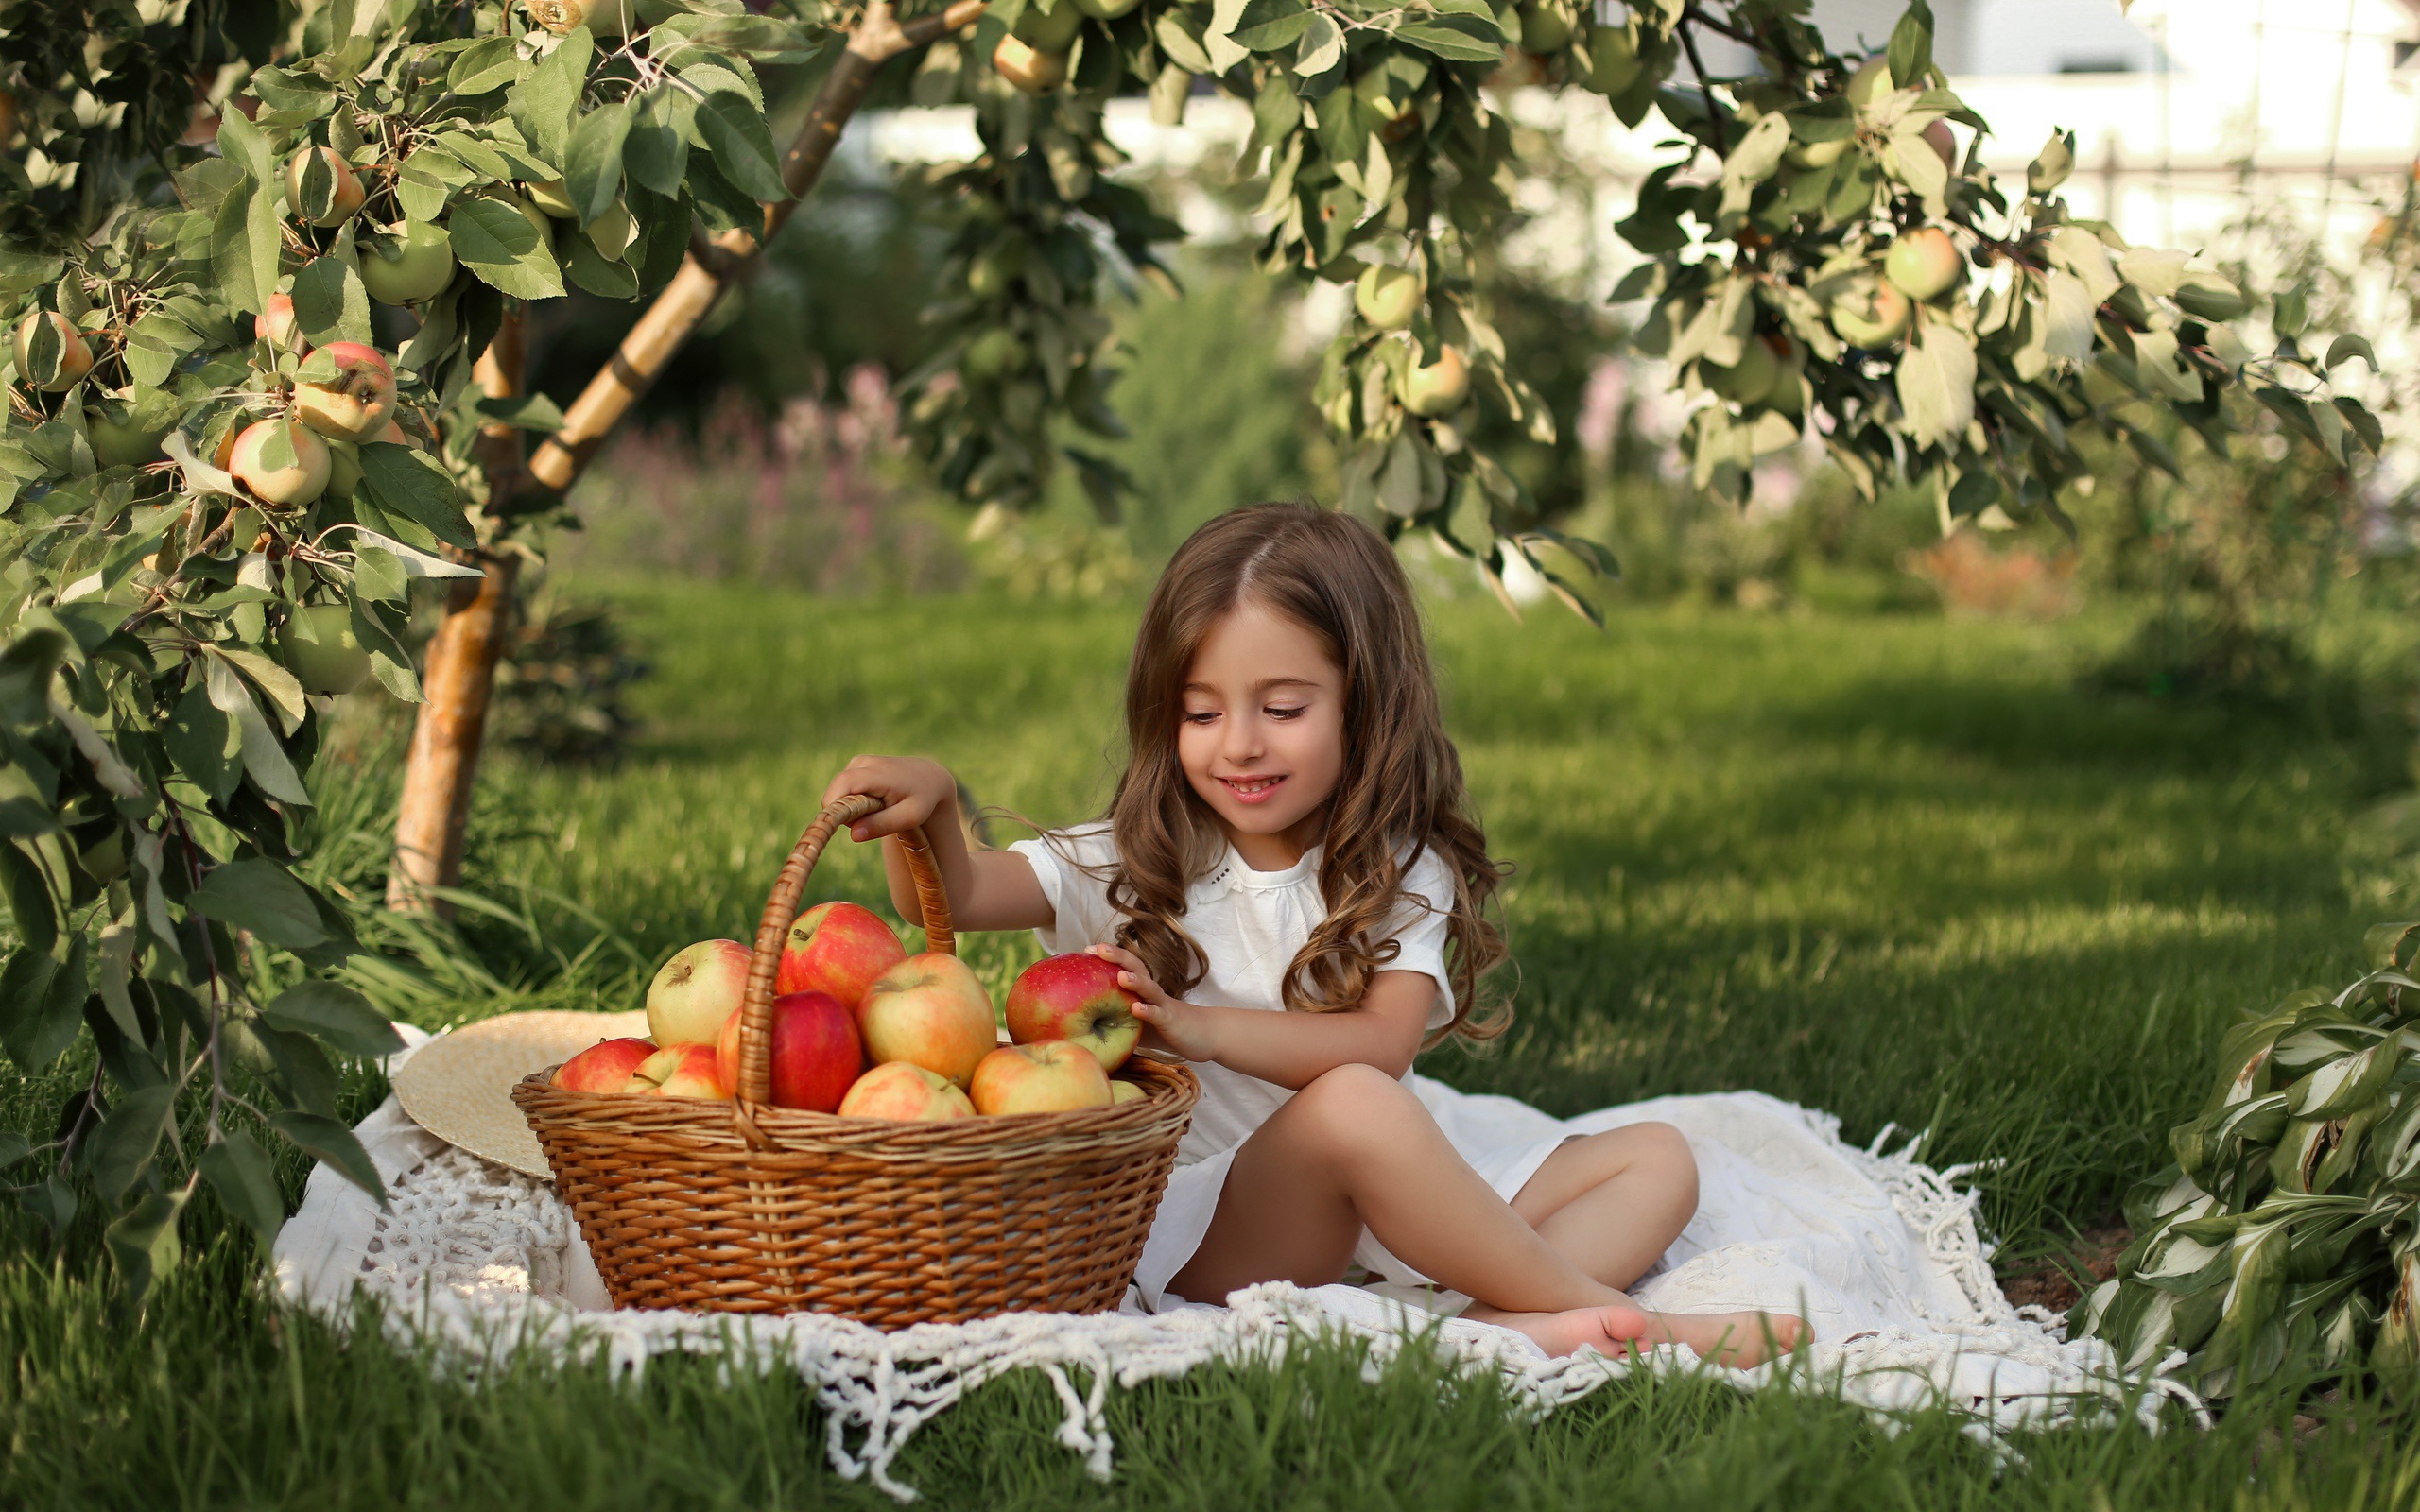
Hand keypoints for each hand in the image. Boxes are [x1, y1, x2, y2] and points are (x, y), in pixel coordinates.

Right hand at [822, 755, 955, 844]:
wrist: (929, 777)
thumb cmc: (922, 799)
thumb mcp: (911, 817)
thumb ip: (883, 825)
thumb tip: (853, 835)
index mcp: (879, 773)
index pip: (844, 784)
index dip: (834, 806)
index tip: (842, 826)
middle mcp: (864, 763)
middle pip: (836, 790)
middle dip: (843, 812)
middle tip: (867, 824)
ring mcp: (858, 762)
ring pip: (838, 792)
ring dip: (849, 808)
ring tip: (876, 811)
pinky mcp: (855, 765)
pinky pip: (843, 789)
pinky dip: (852, 801)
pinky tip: (873, 802)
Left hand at [1089, 944, 1221, 1062]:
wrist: (1204, 1035)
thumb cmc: (1165, 1028)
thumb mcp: (1138, 1022)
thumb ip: (1117, 1020)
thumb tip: (1086, 1027)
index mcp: (1142, 990)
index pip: (1125, 966)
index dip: (1109, 957)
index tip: (1087, 950)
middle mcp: (1152, 993)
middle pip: (1136, 968)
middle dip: (1117, 957)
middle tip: (1098, 949)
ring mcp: (1163, 1005)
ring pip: (1150, 988)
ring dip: (1136, 981)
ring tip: (1121, 976)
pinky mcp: (1172, 1022)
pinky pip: (1159, 1014)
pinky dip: (1148, 1011)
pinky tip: (1137, 1009)